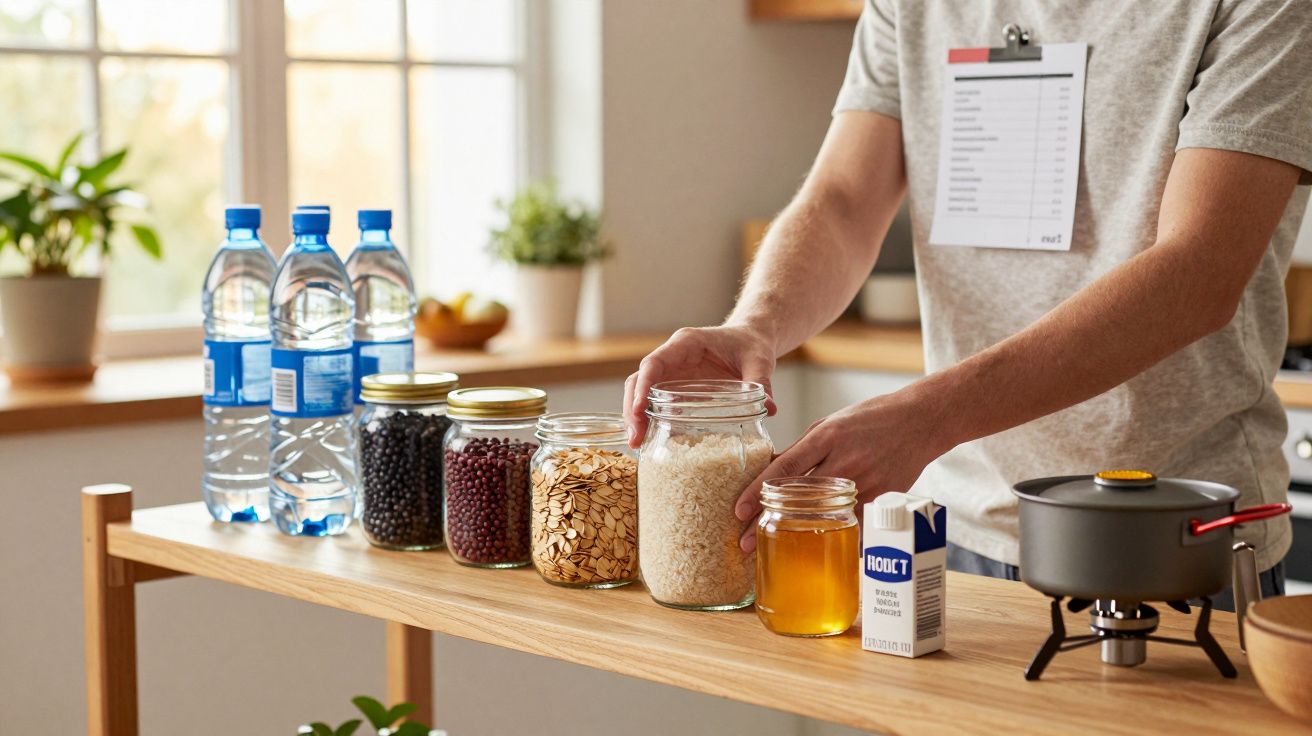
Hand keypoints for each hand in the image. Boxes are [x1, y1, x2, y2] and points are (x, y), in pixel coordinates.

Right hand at [623, 325, 777, 447]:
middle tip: (636, 439)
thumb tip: (771, 409)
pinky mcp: (677, 388)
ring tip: (637, 445)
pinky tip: (650, 441)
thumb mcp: (759, 360)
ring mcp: (672, 373)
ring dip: (636, 418)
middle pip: (638, 380)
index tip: (638, 411)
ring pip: (641, 393)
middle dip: (632, 409)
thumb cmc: (751, 345)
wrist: (751, 340)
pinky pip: (656, 403)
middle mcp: (672, 358)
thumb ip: (762, 381)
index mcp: (686, 344)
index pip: (654, 364)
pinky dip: (650, 421)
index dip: (643, 387)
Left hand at [733, 387, 951, 551]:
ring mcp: (865, 481)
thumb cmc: (870, 419)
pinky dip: (833, 538)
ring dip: (797, 536)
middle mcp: (844, 459)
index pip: (784, 467)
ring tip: (773, 553)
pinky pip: (853, 525)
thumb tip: (770, 470)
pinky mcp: (882, 497)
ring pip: (824, 515)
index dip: (758, 491)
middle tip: (743, 545)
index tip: (737, 511)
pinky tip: (815, 554)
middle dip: (768, 522)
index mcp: (827, 437)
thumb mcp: (830, 425)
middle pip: (798, 497)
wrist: (920, 420)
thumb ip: (802, 450)